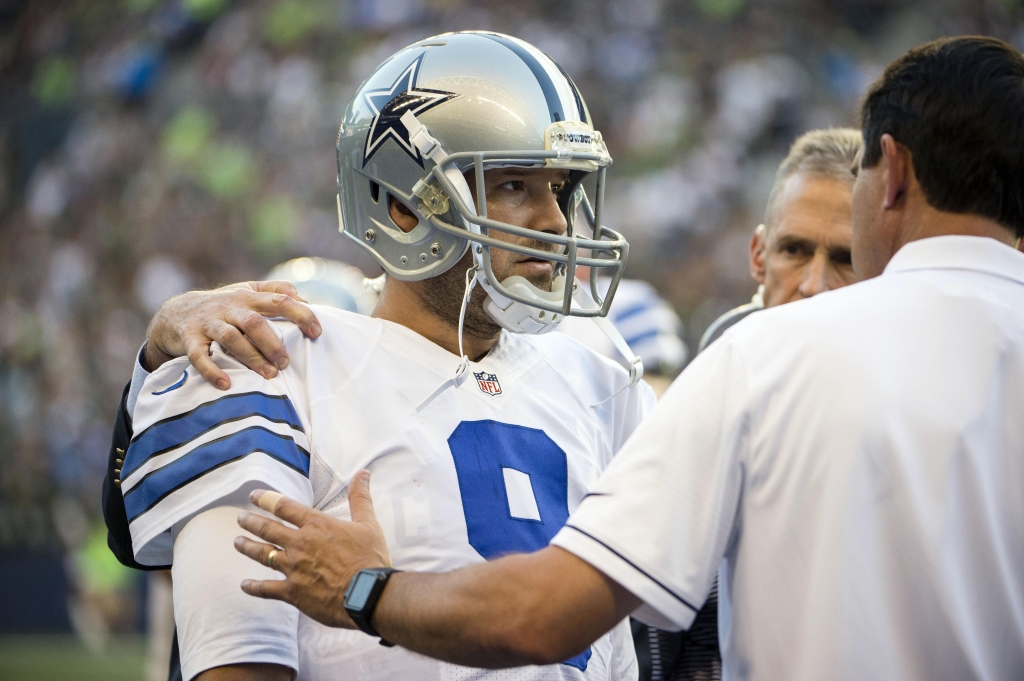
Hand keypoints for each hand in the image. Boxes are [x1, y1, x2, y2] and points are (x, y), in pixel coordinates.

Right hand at [144, 281, 321, 388]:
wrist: (175, 312)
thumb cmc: (223, 305)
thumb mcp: (247, 291)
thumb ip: (275, 290)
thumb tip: (305, 298)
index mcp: (248, 297)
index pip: (279, 300)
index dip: (300, 314)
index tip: (317, 332)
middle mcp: (229, 307)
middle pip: (254, 322)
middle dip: (273, 343)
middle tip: (286, 362)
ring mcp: (208, 323)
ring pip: (231, 338)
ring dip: (251, 357)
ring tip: (269, 374)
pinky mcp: (189, 339)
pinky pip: (199, 355)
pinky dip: (212, 370)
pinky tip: (226, 384)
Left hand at [233, 471, 391, 627]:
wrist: (367, 594)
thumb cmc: (370, 557)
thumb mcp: (368, 523)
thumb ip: (360, 498)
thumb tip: (363, 473)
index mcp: (316, 525)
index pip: (284, 506)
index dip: (266, 499)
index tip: (254, 496)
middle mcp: (300, 544)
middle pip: (267, 529)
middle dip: (251, 522)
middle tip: (240, 518)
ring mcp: (293, 569)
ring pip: (263, 555)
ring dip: (248, 548)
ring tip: (236, 543)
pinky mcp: (292, 592)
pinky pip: (267, 589)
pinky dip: (254, 587)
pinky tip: (244, 585)